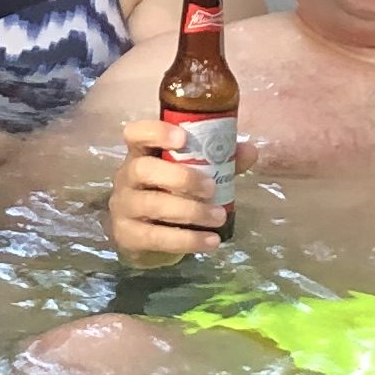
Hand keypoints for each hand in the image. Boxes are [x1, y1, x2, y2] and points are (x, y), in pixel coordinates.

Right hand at [109, 113, 232, 264]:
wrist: (145, 238)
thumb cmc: (170, 195)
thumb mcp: (192, 174)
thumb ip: (218, 162)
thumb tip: (250, 151)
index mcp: (142, 154)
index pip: (136, 133)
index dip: (155, 133)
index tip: (183, 138)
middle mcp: (127, 177)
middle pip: (143, 169)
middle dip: (180, 177)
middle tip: (211, 188)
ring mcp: (123, 207)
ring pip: (152, 204)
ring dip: (191, 211)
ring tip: (219, 218)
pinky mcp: (128, 236)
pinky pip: (156, 237)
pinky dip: (187, 239)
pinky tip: (211, 242)